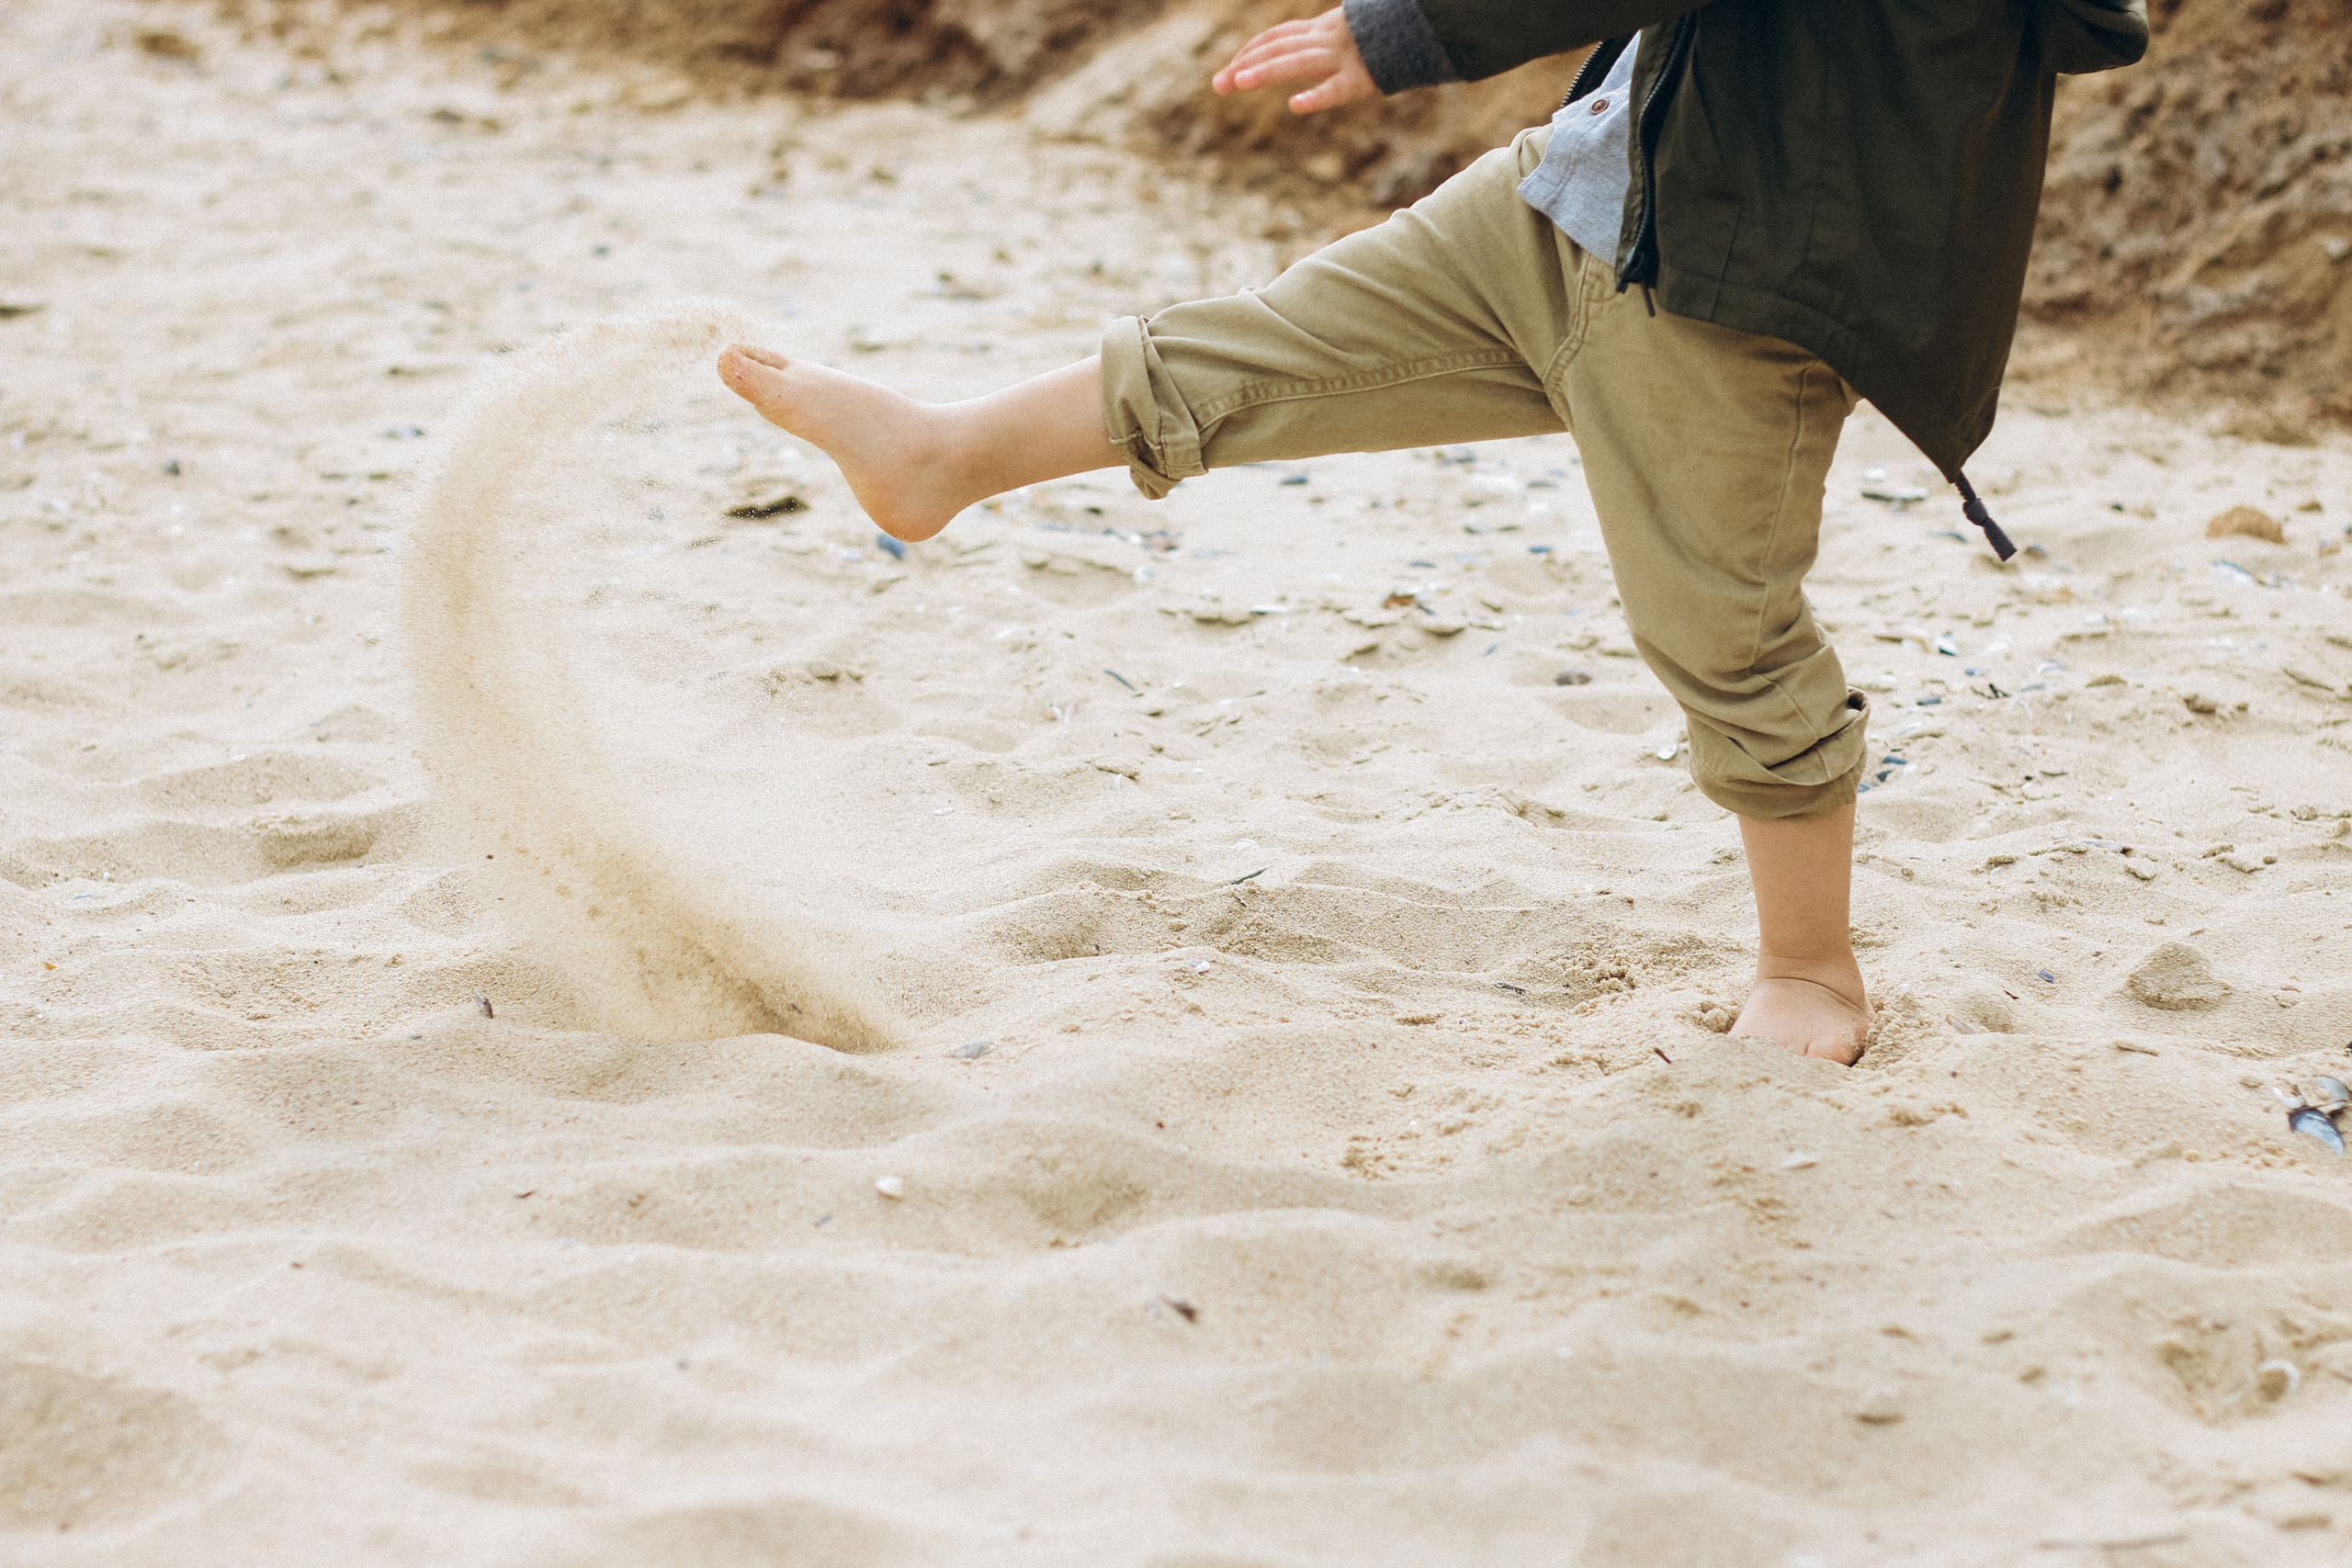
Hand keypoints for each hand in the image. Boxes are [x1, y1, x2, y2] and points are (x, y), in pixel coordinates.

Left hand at [1211, 5, 1376, 114]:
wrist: (1427, 27)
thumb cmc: (1389, 37)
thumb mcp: (1350, 33)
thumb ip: (1323, 42)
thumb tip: (1298, 56)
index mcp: (1323, 29)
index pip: (1276, 37)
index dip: (1250, 52)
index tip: (1229, 71)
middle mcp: (1328, 40)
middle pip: (1277, 49)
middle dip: (1245, 65)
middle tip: (1218, 85)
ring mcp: (1344, 57)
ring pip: (1298, 62)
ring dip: (1266, 71)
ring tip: (1239, 84)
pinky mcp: (1363, 78)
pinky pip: (1337, 88)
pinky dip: (1317, 95)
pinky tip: (1297, 104)